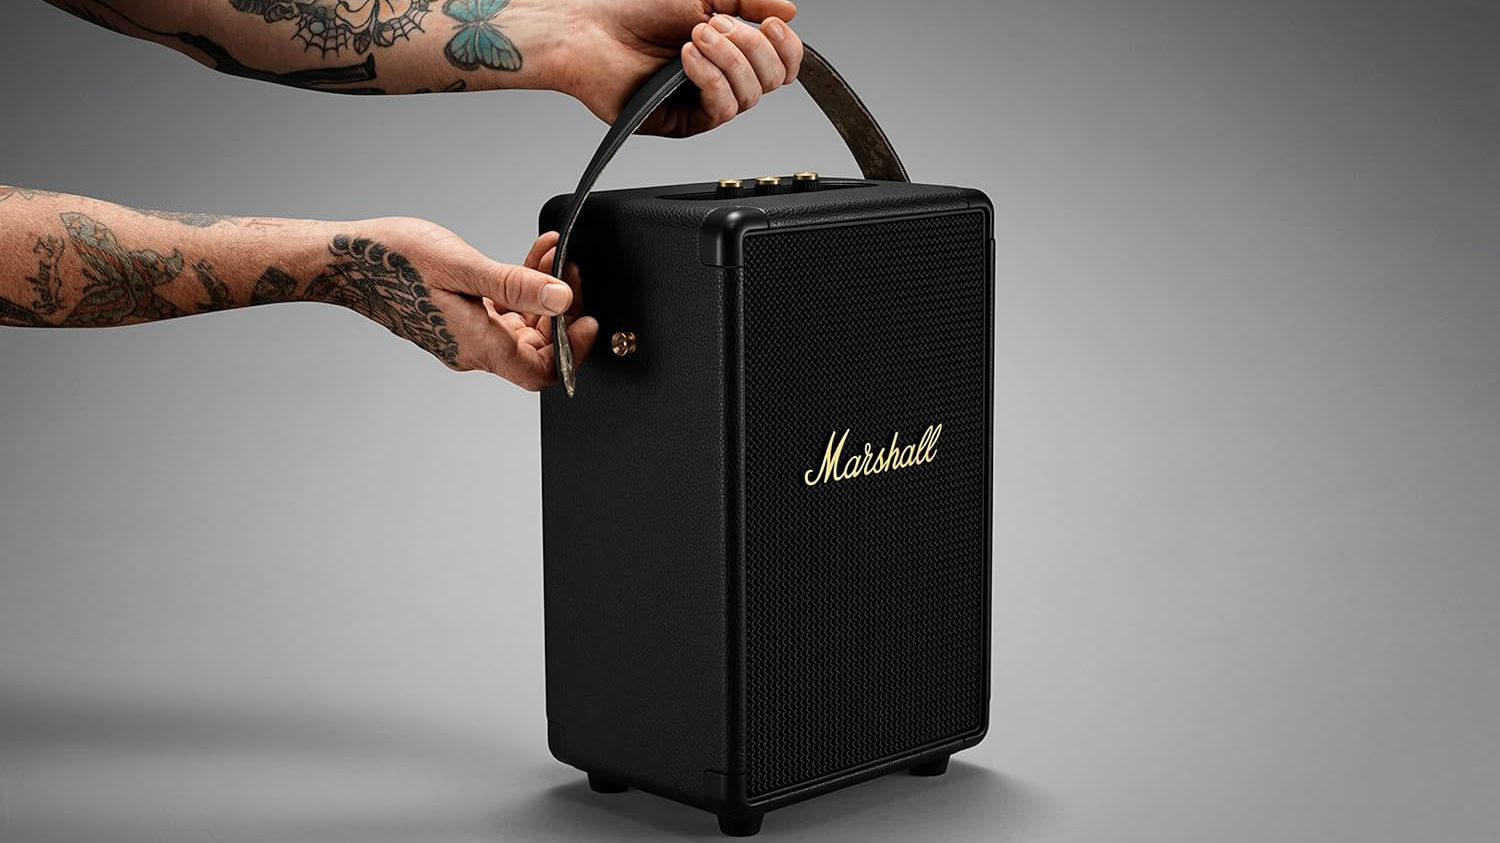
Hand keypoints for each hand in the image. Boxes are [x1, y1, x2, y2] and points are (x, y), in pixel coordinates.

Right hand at [340, 219, 596, 391]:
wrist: (346, 259)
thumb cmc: (392, 261)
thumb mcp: (462, 266)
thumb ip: (516, 285)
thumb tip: (562, 299)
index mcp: (475, 344)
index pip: (541, 372)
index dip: (573, 352)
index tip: (587, 319)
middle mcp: (472, 348)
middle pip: (537, 349)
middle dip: (562, 310)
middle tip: (570, 271)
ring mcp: (465, 335)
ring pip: (522, 327)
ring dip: (543, 293)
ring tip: (551, 255)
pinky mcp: (458, 319)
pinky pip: (502, 313)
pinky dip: (521, 288)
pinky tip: (530, 259)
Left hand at [562, 0, 805, 136]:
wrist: (591, 33)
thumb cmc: (634, 13)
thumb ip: (748, 0)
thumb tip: (788, 11)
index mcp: (732, 51)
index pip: (782, 62)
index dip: (787, 47)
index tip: (770, 25)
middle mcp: (723, 79)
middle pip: (773, 81)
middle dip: (752, 48)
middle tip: (715, 25)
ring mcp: (704, 102)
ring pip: (749, 97)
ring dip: (727, 61)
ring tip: (695, 37)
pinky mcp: (685, 122)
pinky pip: (720, 110)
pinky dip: (710, 80)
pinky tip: (688, 59)